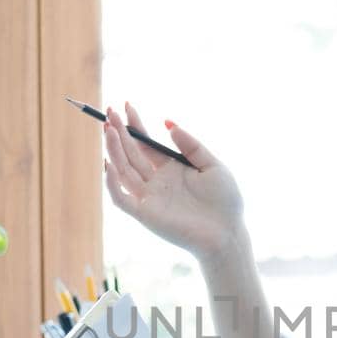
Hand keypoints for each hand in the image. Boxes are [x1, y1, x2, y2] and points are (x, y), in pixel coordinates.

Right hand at [101, 102, 247, 264]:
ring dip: (114, 150)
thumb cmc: (225, 201)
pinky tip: (109, 164)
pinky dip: (111, 183)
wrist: (228, 233)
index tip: (126, 105)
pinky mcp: (145, 214)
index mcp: (171, 168)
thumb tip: (169, 124)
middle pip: (131, 153)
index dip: (135, 125)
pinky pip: (121, 198)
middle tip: (108, 111)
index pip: (146, 144)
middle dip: (120, 132)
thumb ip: (191, 145)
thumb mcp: (213, 165)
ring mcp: (149, 197)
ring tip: (108, 129)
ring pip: (123, 170)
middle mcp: (156, 181)